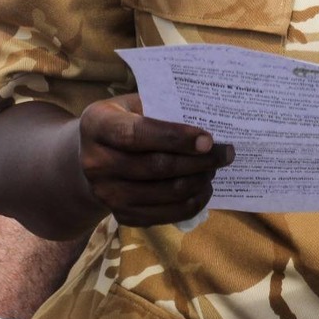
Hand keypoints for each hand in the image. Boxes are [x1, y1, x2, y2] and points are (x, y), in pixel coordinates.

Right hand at [77, 92, 233, 225]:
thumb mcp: (132, 104)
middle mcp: (95, 162)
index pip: (137, 134)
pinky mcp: (121, 215)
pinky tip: (204, 189)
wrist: (92, 158)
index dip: (175, 137)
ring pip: (164, 193)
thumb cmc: (123, 122)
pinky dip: (190, 203)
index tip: (208, 139)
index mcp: (97, 125)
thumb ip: (161, 106)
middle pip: (156, 166)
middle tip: (225, 152)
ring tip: (215, 168)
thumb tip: (208, 115)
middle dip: (198, 161)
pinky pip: (163, 215)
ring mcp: (107, 193)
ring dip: (198, 181)